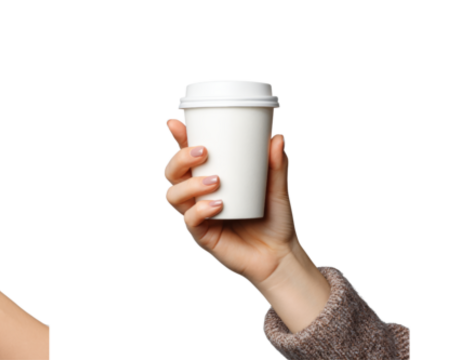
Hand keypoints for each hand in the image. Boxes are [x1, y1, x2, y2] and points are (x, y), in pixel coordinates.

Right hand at [162, 118, 299, 285]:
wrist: (280, 255)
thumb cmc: (275, 219)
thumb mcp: (278, 187)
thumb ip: (277, 164)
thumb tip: (277, 137)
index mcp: (209, 177)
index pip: (187, 155)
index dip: (177, 138)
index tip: (176, 123)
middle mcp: (198, 195)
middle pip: (171, 173)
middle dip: (179, 159)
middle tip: (203, 152)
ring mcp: (198, 215)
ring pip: (173, 196)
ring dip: (190, 184)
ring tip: (216, 181)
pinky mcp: (203, 235)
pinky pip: (191, 220)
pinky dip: (200, 210)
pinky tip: (217, 205)